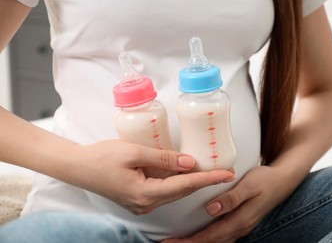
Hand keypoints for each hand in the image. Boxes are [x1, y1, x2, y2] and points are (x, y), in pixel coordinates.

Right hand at [68, 140, 233, 214]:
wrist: (78, 167)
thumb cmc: (102, 157)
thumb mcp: (135, 152)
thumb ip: (163, 158)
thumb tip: (190, 163)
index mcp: (146, 194)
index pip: (185, 186)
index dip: (209, 179)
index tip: (227, 174)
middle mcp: (146, 204)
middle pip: (182, 192)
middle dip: (204, 181)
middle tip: (224, 171)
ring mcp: (141, 204)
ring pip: (173, 192)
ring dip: (190, 181)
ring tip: (208, 171)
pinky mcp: (137, 199)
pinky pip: (163, 191)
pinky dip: (176, 182)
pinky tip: (183, 172)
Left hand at [163, 165, 293, 242]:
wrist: (284, 180)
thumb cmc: (266, 180)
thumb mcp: (249, 185)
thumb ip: (231, 198)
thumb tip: (211, 210)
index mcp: (240, 220)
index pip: (210, 236)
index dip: (189, 242)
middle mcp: (240, 228)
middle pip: (211, 242)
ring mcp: (242, 226)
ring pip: (217, 241)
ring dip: (198, 242)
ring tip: (181, 242)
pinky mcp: (242, 222)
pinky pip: (222, 235)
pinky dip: (209, 238)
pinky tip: (201, 235)